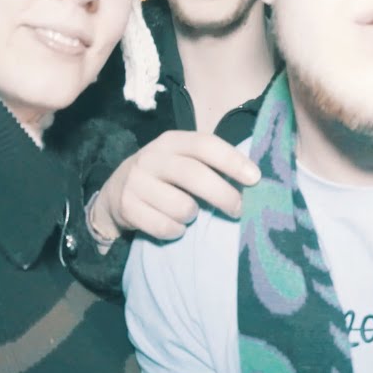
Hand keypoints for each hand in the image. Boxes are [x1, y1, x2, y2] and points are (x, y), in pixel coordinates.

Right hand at [88, 131, 261, 241]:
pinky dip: (177, 231)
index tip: (256, 178)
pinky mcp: (126, 207)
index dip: (232, 161)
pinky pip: (165, 227)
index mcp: (172, 141)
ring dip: (194, 215)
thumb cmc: (166, 176)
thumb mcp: (182, 159)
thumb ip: (211, 163)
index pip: (205, 144)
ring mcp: (136, 182)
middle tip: (238, 209)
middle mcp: (152, 157)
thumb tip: (255, 179)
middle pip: (195, 175)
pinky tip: (176, 227)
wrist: (116, 191)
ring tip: (191, 213)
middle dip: (223, 195)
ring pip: (181, 207)